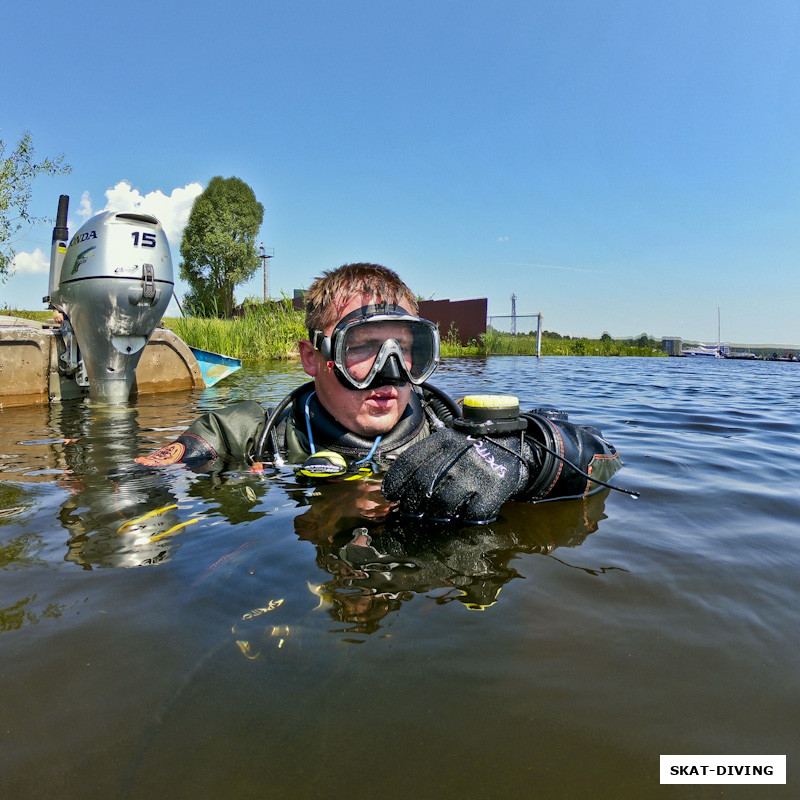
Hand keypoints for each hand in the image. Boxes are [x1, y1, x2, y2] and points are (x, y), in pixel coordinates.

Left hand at [382, 427, 530, 523]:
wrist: (508, 445)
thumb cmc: (467, 449)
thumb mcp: (445, 443)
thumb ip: (422, 460)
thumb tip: (392, 489)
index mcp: (442, 441)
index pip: (409, 463)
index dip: (395, 483)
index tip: (391, 495)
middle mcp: (457, 456)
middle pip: (423, 487)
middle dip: (412, 504)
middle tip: (410, 511)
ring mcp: (475, 473)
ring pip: (443, 504)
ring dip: (435, 513)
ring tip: (435, 513)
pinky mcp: (492, 489)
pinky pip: (469, 514)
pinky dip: (462, 517)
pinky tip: (461, 512)